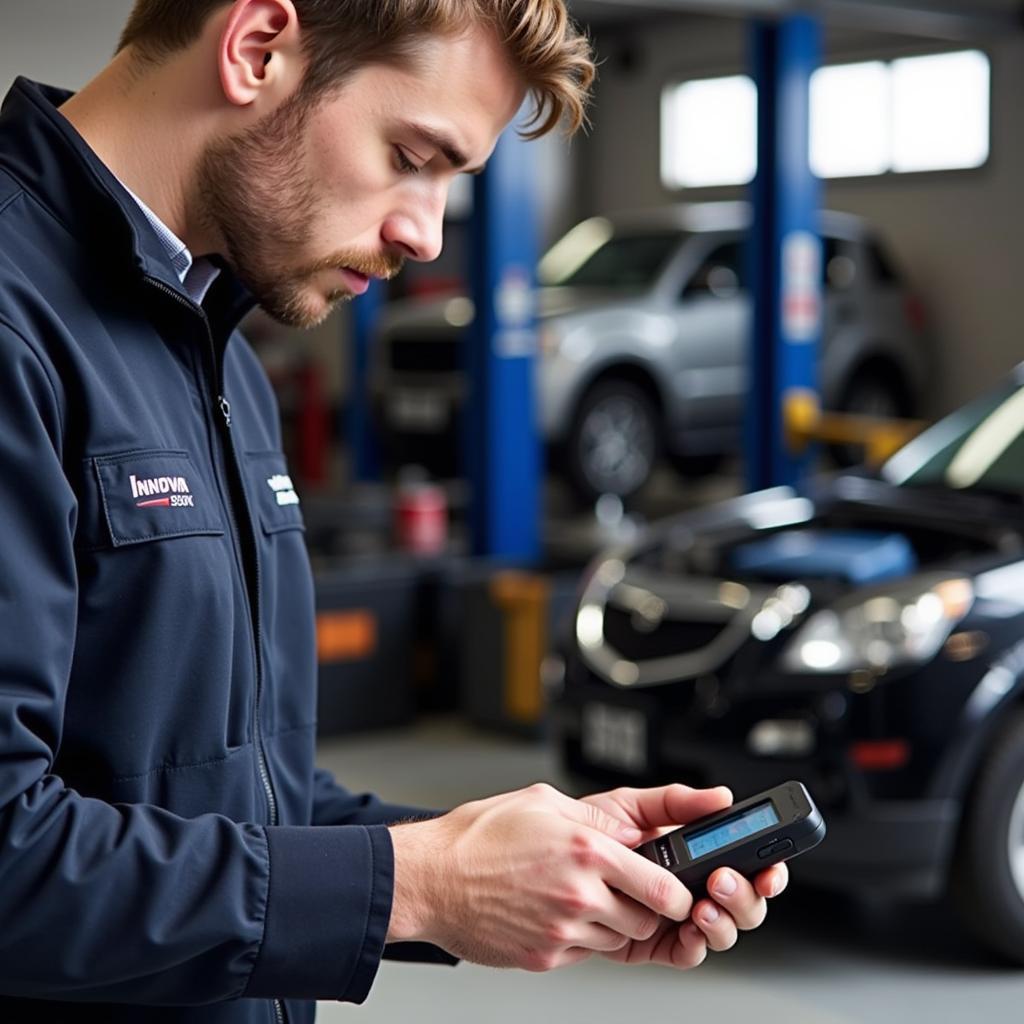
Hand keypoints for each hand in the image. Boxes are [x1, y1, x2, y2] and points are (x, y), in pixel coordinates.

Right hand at [387, 783, 694, 970]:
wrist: (431, 878)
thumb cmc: (480, 836)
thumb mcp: (543, 801)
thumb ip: (597, 816)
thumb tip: (632, 830)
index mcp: (586, 850)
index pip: (662, 886)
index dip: (677, 892)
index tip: (676, 890)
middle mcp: (579, 894)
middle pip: (646, 921)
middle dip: (645, 908)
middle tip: (627, 890)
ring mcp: (561, 930)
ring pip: (616, 940)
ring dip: (612, 923)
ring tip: (583, 895)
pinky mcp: (543, 956)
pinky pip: (583, 953)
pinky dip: (580, 936)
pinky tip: (556, 910)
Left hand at [582, 784, 789, 966]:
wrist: (549, 864)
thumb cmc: (587, 835)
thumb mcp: (631, 806)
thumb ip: (675, 801)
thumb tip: (720, 796)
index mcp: (694, 852)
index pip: (746, 861)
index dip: (768, 866)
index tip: (772, 866)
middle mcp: (692, 886)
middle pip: (746, 901)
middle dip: (746, 894)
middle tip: (724, 880)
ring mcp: (677, 917)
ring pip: (724, 930)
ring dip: (725, 920)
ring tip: (704, 904)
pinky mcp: (657, 943)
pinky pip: (689, 953)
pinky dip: (697, 944)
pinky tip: (691, 928)